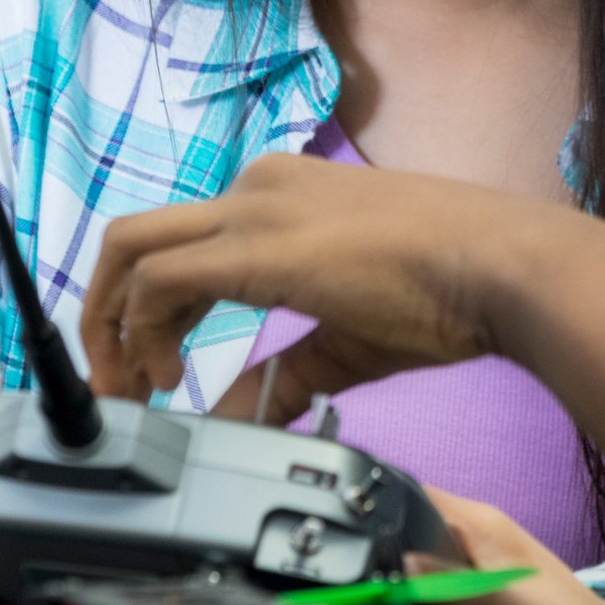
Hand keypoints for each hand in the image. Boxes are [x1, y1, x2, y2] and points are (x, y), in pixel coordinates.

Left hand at [80, 154, 574, 411]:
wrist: (499, 265)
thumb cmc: (447, 292)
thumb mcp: (346, 340)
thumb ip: (284, 376)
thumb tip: (243, 417)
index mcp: (279, 195)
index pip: (181, 244)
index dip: (146, 314)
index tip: (150, 373)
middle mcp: (256, 187)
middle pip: (134, 239)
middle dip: (104, 316)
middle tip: (118, 387)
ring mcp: (253, 208)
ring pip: (132, 249)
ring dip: (113, 327)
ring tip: (135, 393)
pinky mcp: (255, 245)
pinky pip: (159, 280)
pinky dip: (140, 332)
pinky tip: (166, 380)